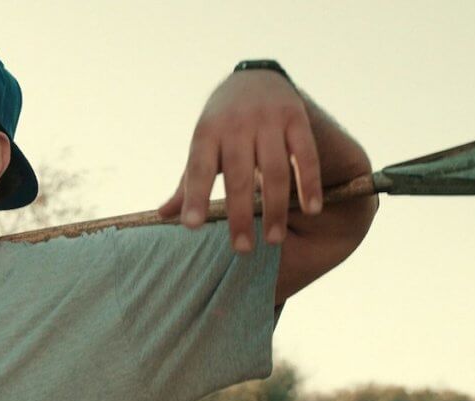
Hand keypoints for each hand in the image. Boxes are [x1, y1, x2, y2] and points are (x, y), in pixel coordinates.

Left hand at [158, 70, 323, 252]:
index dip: (194, 197)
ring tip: (273, 240)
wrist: (256, 77)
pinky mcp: (296, 118)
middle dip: (240, 215)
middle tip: (242, 249)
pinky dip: (309, 183)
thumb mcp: (203, 145)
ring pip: (274, 170)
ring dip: (276, 208)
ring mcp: (269, 120)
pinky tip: (312, 210)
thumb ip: (188, 182)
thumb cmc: (222, 123)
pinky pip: (305, 155)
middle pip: (239, 176)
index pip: (199, 169)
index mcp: (207, 132)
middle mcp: (237, 124)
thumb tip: (162, 215)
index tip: (191, 227)